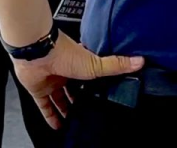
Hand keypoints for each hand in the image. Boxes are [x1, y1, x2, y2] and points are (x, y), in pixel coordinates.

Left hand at [12, 32, 142, 128]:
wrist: (37, 52)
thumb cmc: (64, 53)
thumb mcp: (95, 63)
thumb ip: (116, 65)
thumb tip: (139, 61)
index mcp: (78, 63)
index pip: (88, 78)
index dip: (94, 88)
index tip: (102, 98)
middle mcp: (64, 72)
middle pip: (73, 90)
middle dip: (80, 102)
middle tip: (88, 113)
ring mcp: (51, 81)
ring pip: (59, 100)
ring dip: (66, 111)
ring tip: (75, 123)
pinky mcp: (39, 90)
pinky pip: (45, 106)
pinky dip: (50, 117)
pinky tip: (58, 126)